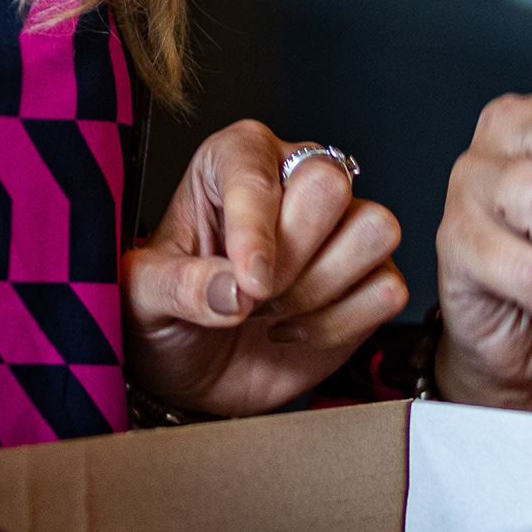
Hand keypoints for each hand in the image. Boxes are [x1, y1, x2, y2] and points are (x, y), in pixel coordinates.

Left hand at [124, 121, 409, 416]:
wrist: (189, 371)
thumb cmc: (163, 315)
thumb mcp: (142, 298)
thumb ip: (178, 286)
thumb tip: (231, 290)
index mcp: (234, 159)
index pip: (259, 169)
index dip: (256, 228)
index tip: (246, 283)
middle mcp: (293, 179)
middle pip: (330, 183)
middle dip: (293, 256)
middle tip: (254, 293)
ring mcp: (338, 229)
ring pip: (376, 228)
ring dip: (321, 288)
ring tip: (272, 310)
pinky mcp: (367, 278)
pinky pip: (388, 288)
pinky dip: (341, 323)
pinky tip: (294, 330)